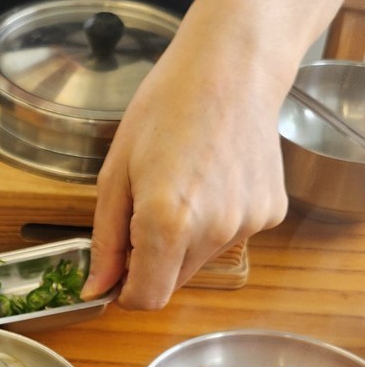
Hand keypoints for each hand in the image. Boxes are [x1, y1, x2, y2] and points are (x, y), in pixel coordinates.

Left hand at [81, 4, 289, 309]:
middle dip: (152, 260)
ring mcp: (246, 224)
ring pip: (200, 260)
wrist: (233, 68)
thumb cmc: (166, 107)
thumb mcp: (115, 171)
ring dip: (184, 239)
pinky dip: (215, 220)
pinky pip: (230, 235)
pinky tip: (213, 177)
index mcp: (167, 223)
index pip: (146, 298)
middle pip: (172, 281)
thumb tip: (97, 289)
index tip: (118, 268)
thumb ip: (105, 239)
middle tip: (146, 207)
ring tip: (184, 182)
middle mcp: (212, 232)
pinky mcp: (269, 213)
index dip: (126, 290)